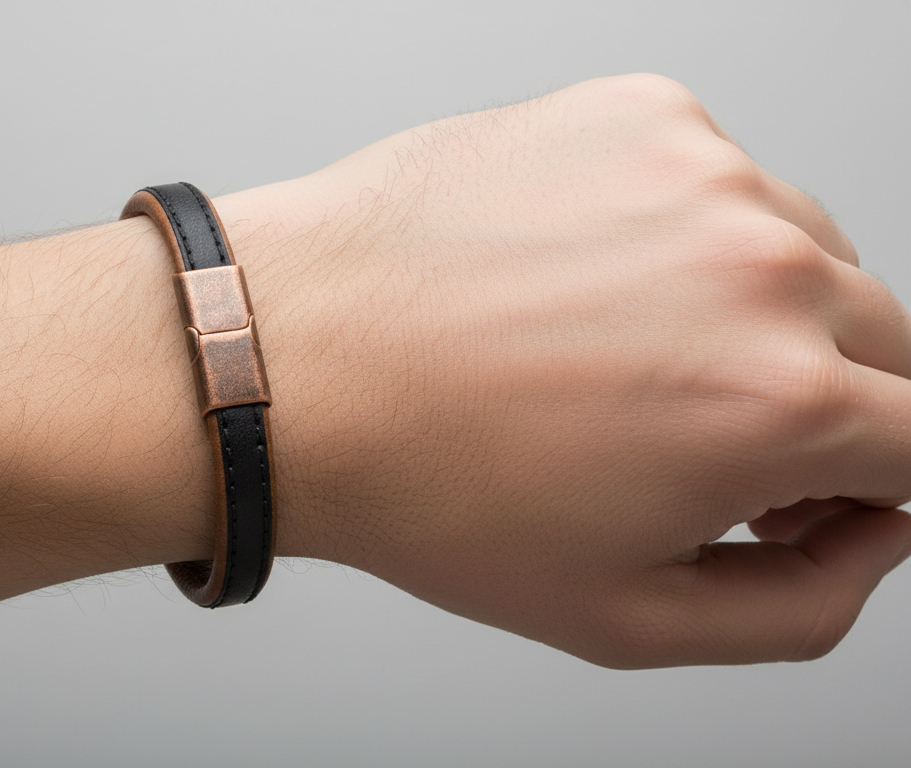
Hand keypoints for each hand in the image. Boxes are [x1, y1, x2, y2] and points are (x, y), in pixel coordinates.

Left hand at [220, 73, 910, 666]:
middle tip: (703, 439)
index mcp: (778, 401)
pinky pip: (713, 184)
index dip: (875, 482)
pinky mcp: (638, 115)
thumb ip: (798, 607)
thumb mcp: (624, 616)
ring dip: (747, 312)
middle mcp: (761, 267)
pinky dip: (674, 234)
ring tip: (616, 358)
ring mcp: (700, 173)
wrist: (291, 360)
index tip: (815, 489)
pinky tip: (577, 282)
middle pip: (883, 343)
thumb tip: (872, 539)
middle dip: (821, 402)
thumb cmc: (424, 482)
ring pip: (803, 253)